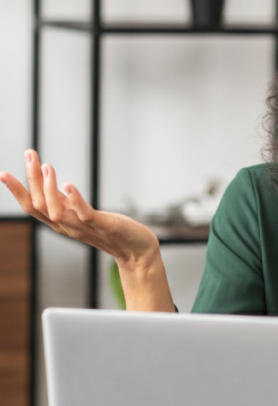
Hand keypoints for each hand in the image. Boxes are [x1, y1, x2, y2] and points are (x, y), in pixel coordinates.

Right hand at [0, 150, 174, 310]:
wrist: (136, 251)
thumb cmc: (111, 231)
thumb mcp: (83, 214)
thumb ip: (67, 204)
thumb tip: (53, 186)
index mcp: (61, 222)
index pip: (32, 207)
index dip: (17, 191)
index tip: (3, 173)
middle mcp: (68, 227)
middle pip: (39, 206)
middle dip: (31, 180)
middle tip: (29, 154)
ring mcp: (85, 228)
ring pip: (57, 211)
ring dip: (49, 188)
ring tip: (47, 166)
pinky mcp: (103, 226)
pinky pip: (85, 214)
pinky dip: (75, 200)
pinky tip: (68, 184)